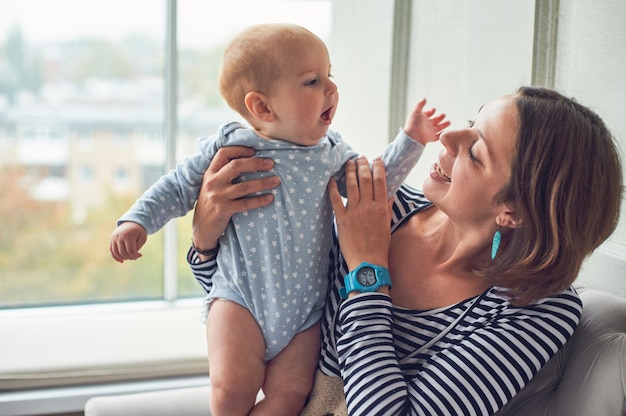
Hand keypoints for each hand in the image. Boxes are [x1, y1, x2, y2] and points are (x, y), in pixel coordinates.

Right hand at [110, 221, 147, 262]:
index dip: (136, 255)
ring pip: (116, 253)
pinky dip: (116, 257)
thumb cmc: (138, 231)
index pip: (130, 250)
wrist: (131, 222)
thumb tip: (131, 257)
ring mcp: (113, 238)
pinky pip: (112, 251)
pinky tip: (122, 261)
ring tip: (130, 257)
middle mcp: (119, 236)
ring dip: (123, 258)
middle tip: (135, 256)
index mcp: (128, 235)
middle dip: (130, 257)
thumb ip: (137, 248)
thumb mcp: (142, 238)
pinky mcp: (111, 240)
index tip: (140, 255)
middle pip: (123, 253)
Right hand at [192, 146, 279, 258]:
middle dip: (256, 163)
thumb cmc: (211, 204)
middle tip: (271, 164)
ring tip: (276, 181)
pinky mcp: (223, 210)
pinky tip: (270, 198)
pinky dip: (259, 200)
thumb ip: (223, 174)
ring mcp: (217, 196)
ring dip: (263, 183)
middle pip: (236, 165)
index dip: (239, 149)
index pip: (223, 153)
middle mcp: (212, 182)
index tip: (254, 151)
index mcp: (210, 173)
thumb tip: (248, 162)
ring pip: (244, 186)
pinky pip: (245, 203)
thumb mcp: (212, 186)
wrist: (201, 229)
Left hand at [328, 157, 391, 271]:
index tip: (375, 160)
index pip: (381, 182)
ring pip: (352, 186)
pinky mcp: (342, 220)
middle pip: (366, 180)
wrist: (368, 262)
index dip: (378, 168)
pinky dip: (333, 188)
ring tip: (348, 162)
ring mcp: (354, 212)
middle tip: (360, 157)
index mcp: (381, 208)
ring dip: (349, 172)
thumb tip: (388, 195)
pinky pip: (336, 200)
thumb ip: (387, 208)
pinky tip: (331, 179)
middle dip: (362, 165)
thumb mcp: (387, 225)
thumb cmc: (379, 246)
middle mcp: (368, 207)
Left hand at [403, 98, 450, 144]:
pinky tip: (446, 132)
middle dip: (439, 117)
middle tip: (444, 115)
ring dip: (443, 125)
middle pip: (434, 121)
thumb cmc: (413, 123)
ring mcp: (429, 131)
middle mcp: (426, 125)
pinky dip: (442, 135)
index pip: (427, 114)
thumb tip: (424, 98)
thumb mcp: (416, 111)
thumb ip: (420, 105)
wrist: (413, 136)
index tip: (434, 109)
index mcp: (422, 119)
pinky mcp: (431, 137)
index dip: (431, 111)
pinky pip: (438, 137)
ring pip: (438, 128)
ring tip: (449, 122)